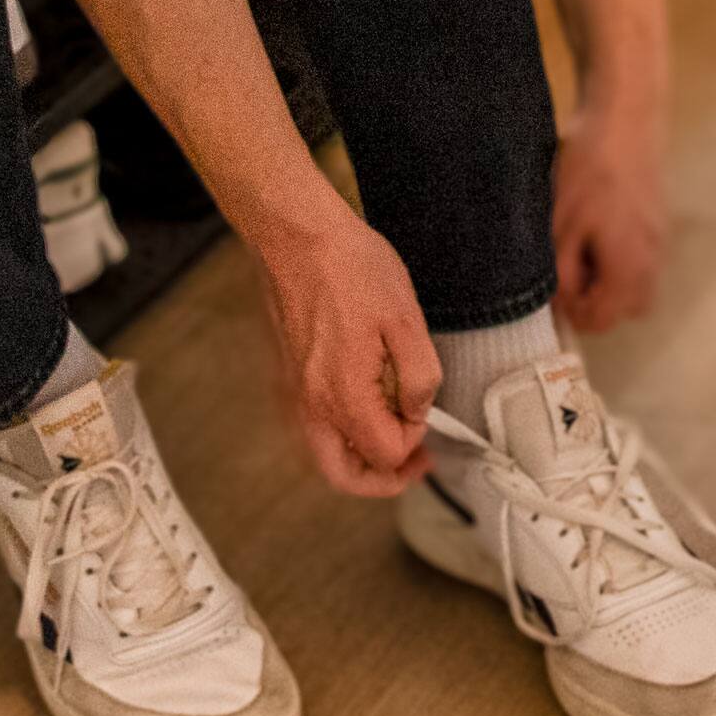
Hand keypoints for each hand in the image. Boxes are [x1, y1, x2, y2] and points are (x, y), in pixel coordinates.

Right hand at [256, 211, 438, 496]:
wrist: (297, 235)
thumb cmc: (352, 268)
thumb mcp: (405, 317)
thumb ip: (418, 376)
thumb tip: (417, 412)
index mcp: (343, 396)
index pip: (385, 453)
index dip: (416, 439)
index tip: (428, 411)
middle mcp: (311, 405)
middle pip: (343, 475)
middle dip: (381, 479)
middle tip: (414, 463)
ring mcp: (294, 392)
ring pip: (324, 454)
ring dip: (360, 459)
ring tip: (393, 437)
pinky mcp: (288, 375)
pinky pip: (312, 426)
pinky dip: (340, 434)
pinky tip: (365, 406)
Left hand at [552, 97, 668, 334]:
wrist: (625, 113)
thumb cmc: (588, 167)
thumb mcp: (561, 223)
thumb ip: (562, 271)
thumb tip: (562, 301)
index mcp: (627, 264)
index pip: (603, 320)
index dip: (573, 313)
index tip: (554, 287)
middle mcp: (651, 256)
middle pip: (627, 308)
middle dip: (597, 302)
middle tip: (570, 271)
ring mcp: (659, 235)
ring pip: (638, 282)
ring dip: (611, 279)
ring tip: (583, 247)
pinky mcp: (658, 215)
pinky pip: (643, 255)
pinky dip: (621, 255)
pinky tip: (598, 225)